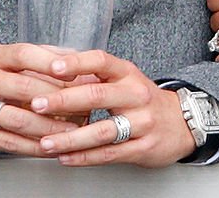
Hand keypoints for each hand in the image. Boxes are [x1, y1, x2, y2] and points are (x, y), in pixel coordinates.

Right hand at [0, 43, 83, 154]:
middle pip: (24, 87)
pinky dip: (33, 146)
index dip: (50, 63)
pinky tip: (51, 146)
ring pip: (18, 119)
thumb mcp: (7, 64)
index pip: (24, 54)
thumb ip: (42, 60)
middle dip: (58, 99)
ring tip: (74, 130)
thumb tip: (79, 63)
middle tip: (84, 106)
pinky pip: (8, 142)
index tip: (75, 73)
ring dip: (50, 127)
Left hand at [29, 49, 197, 166]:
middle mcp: (136, 94)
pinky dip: (84, 158)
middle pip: (97, 95)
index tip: (53, 67)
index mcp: (127, 73)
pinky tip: (65, 158)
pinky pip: (109, 154)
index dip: (77, 63)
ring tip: (45, 143)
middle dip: (64, 101)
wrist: (181, 122)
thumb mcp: (123, 79)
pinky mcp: (143, 147)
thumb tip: (52, 68)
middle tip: (37, 104)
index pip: (101, 61)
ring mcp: (142, 122)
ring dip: (70, 138)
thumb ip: (92, 76)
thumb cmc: (141, 99)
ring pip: (102, 131)